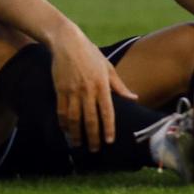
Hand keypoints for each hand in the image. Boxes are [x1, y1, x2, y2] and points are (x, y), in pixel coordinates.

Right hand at [52, 25, 135, 151]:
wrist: (68, 43)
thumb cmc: (91, 54)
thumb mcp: (108, 67)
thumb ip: (120, 86)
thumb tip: (134, 98)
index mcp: (102, 85)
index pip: (107, 111)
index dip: (109, 128)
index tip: (110, 141)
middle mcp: (88, 90)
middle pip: (91, 119)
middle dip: (93, 137)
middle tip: (94, 150)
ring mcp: (72, 91)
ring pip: (74, 119)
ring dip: (77, 134)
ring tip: (79, 145)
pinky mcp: (60, 90)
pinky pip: (61, 112)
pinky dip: (64, 124)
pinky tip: (67, 132)